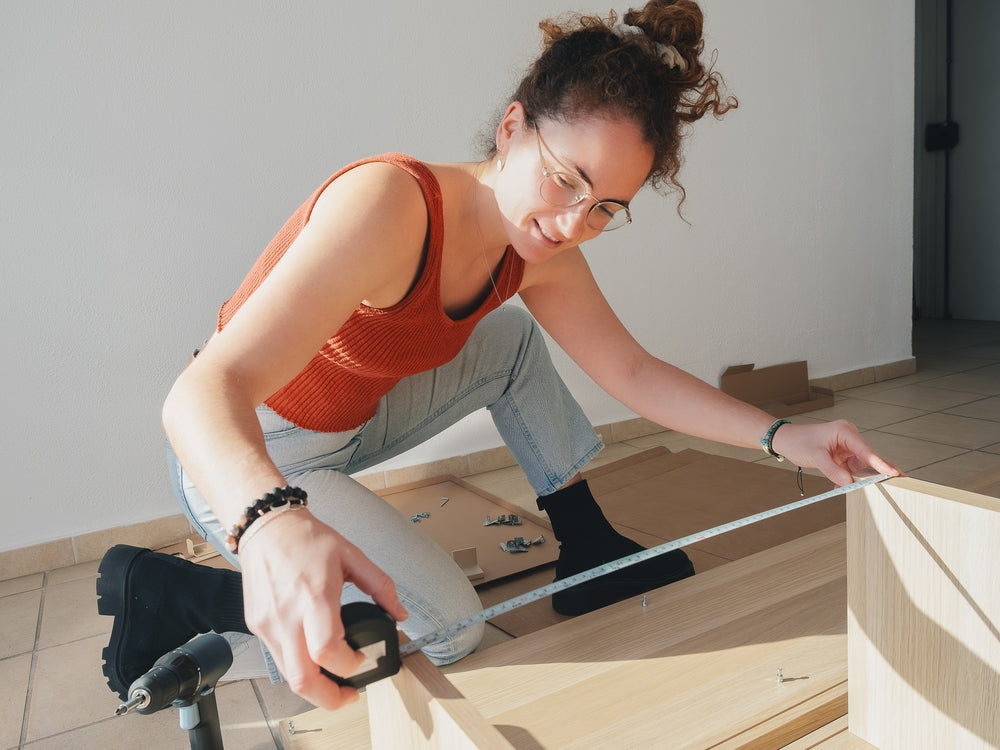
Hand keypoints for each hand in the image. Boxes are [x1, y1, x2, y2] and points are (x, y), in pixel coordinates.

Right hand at [237, 508, 407, 708]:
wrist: (267, 527)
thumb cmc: (308, 538)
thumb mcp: (352, 555)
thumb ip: (381, 586)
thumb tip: (400, 614)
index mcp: (314, 596)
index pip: (328, 652)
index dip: (350, 666)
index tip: (364, 659)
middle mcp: (287, 616)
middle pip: (303, 680)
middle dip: (330, 699)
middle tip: (350, 696)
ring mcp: (268, 624)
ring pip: (289, 676)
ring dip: (314, 688)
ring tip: (335, 682)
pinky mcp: (256, 626)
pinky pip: (279, 659)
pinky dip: (298, 667)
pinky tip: (314, 659)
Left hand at [770, 419, 901, 486]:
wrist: (786, 441)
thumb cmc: (798, 441)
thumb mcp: (815, 456)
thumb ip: (832, 470)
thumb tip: (849, 483)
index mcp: (845, 431)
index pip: (866, 450)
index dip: (880, 463)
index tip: (893, 473)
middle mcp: (849, 437)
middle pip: (867, 459)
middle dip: (869, 473)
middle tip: (884, 485)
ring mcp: (847, 446)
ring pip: (859, 466)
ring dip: (854, 478)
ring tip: (844, 485)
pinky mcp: (843, 455)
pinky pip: (851, 469)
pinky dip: (847, 477)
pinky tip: (839, 484)